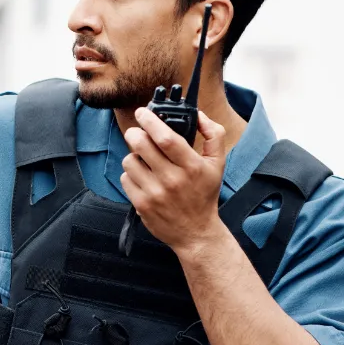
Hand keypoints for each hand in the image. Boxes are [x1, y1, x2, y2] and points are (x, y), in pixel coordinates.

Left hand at [120, 109, 226, 253]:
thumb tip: (198, 114)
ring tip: (144, 161)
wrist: (196, 232)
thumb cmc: (204, 194)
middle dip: (134, 133)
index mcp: (192, 166)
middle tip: (137, 132)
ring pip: (129, 161)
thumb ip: (213, 135)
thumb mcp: (217, 164)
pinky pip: (125, 178)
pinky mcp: (141, 204)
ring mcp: (155, 193)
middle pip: (141, 145)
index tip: (142, 112)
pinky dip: (131, 175)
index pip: (166, 138)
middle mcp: (172, 180)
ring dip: (134, 156)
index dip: (150, 121)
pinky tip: (143, 178)